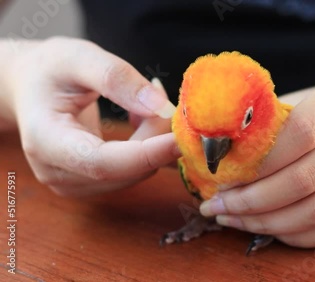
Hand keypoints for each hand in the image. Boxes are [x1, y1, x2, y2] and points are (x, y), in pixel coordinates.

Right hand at [7, 37, 178, 195]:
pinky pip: (134, 172)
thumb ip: (118, 78)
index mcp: (45, 140)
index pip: (102, 162)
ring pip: (136, 173)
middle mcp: (57, 172)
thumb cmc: (51, 70)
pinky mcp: (90, 184)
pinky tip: (136, 119)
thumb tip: (161, 108)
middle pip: (125, 169)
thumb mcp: (79, 58)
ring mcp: (73, 184)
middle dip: (155, 137)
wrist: (32, 87)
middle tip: (160, 96)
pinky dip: (147, 148)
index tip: (181, 138)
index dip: (147, 154)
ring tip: (141, 102)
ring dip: (153, 141)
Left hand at [200, 82, 314, 247]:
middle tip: (216, 204)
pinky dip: (292, 236)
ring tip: (230, 219)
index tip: (224, 172)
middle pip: (305, 180)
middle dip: (252, 199)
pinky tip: (263, 228)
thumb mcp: (312, 97)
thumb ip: (272, 118)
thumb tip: (218, 145)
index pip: (302, 133)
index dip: (260, 159)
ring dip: (266, 223)